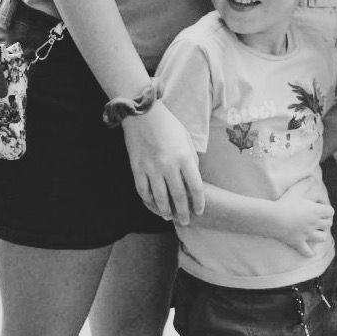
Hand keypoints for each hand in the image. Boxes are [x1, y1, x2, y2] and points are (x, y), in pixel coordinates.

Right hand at [122, 102, 203, 223]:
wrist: (142, 113)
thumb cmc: (168, 124)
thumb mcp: (186, 139)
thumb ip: (191, 159)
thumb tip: (193, 178)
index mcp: (184, 157)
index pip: (195, 187)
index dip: (198, 202)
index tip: (199, 211)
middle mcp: (168, 165)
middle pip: (178, 196)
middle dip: (183, 212)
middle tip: (185, 221)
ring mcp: (151, 168)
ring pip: (160, 197)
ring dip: (165, 210)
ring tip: (169, 217)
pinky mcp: (137, 168)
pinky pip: (143, 190)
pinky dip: (148, 201)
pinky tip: (153, 206)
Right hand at [272, 184, 331, 255]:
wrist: (273, 218)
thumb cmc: (285, 203)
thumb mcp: (296, 190)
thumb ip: (305, 183)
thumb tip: (312, 177)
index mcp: (316, 211)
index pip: (330, 212)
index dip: (327, 210)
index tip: (320, 208)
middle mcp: (314, 223)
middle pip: (328, 224)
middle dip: (324, 222)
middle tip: (318, 220)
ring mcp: (307, 235)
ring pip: (322, 238)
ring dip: (320, 235)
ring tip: (316, 233)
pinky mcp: (298, 243)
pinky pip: (307, 251)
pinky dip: (309, 252)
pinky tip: (310, 252)